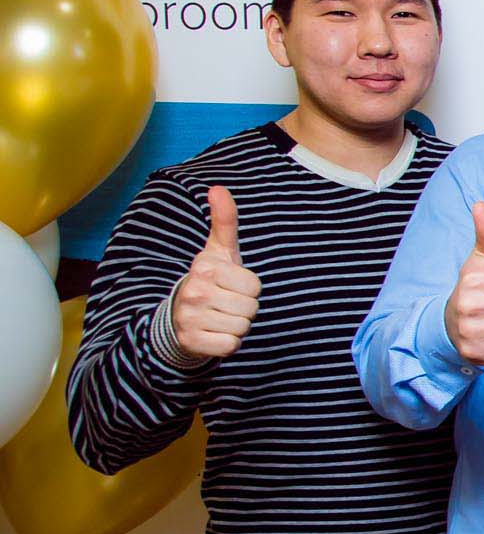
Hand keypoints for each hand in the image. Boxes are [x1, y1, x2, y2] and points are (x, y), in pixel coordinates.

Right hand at [171, 185, 261, 358]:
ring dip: (237, 325)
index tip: (230, 286)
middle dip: (244, 307)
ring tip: (219, 316)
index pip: (254, 286)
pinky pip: (230, 345)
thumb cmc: (209, 280)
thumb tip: (218, 188)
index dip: (248, 288)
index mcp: (204, 268)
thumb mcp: (219, 251)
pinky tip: (214, 333)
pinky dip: (228, 342)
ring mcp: (190, 318)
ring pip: (242, 326)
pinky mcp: (192, 342)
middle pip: (251, 307)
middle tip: (225, 303)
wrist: (179, 317)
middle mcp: (193, 291)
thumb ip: (224, 221)